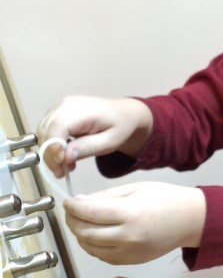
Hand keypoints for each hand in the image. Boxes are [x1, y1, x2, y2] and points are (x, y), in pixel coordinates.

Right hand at [37, 96, 152, 176]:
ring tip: (67, 166)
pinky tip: (66, 157)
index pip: (57, 127)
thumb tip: (66, 156)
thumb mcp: (110, 142)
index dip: (54, 147)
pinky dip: (52, 147)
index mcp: (81, 109)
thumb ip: (88, 148)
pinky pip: (47, 131)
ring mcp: (59, 107)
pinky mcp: (57, 113)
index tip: (60, 165)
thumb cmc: (120, 127)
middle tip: (62, 173)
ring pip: (43, 133)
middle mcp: (65, 105)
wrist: (124, 114)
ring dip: (50, 153)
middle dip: (50, 155)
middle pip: (46, 131)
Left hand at [63, 182, 205, 264]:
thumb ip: (105, 196)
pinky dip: (92, 246)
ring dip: (79, 235)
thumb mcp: (135, 188)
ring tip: (81, 222)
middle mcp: (127, 236)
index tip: (67, 200)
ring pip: (90, 248)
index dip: (72, 206)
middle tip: (71, 211)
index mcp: (130, 213)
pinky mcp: (131, 261)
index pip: (88, 212)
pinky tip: (94, 234)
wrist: (190, 220)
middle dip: (72, 221)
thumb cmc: (167, 199)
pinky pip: (102, 256)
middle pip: (85, 232)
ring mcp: (129, 252)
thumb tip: (79, 203)